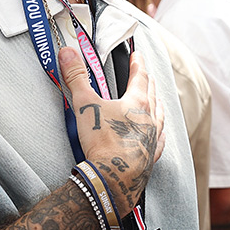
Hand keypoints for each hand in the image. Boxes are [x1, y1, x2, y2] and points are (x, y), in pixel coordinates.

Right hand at [60, 47, 164, 210]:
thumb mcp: (85, 105)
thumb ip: (76, 76)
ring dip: (157, 104)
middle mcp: (150, 117)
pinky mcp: (152, 155)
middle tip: (146, 74)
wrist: (113, 178)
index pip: (140, 76)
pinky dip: (160, 132)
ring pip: (159, 115)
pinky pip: (160, 140)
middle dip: (148, 81)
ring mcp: (154, 137)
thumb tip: (67, 50)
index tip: (137, 56)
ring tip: (157, 99)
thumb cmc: (102, 141)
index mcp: (137, 102)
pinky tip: (161, 133)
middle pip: (152, 93)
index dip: (137, 64)